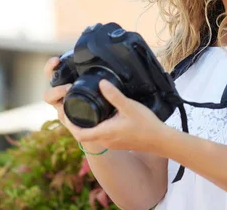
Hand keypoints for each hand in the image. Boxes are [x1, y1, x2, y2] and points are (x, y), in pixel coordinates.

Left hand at [42, 57, 166, 152]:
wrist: (161, 140)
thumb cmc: (146, 125)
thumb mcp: (129, 106)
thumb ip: (114, 95)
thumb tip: (101, 82)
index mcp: (105, 133)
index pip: (79, 134)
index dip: (69, 124)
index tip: (65, 111)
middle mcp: (105, 141)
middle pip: (83, 134)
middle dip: (75, 122)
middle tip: (71, 106)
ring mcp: (111, 143)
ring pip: (92, 134)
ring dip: (85, 124)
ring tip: (83, 108)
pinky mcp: (117, 142)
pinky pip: (101, 134)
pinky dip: (96, 126)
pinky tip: (101, 115)